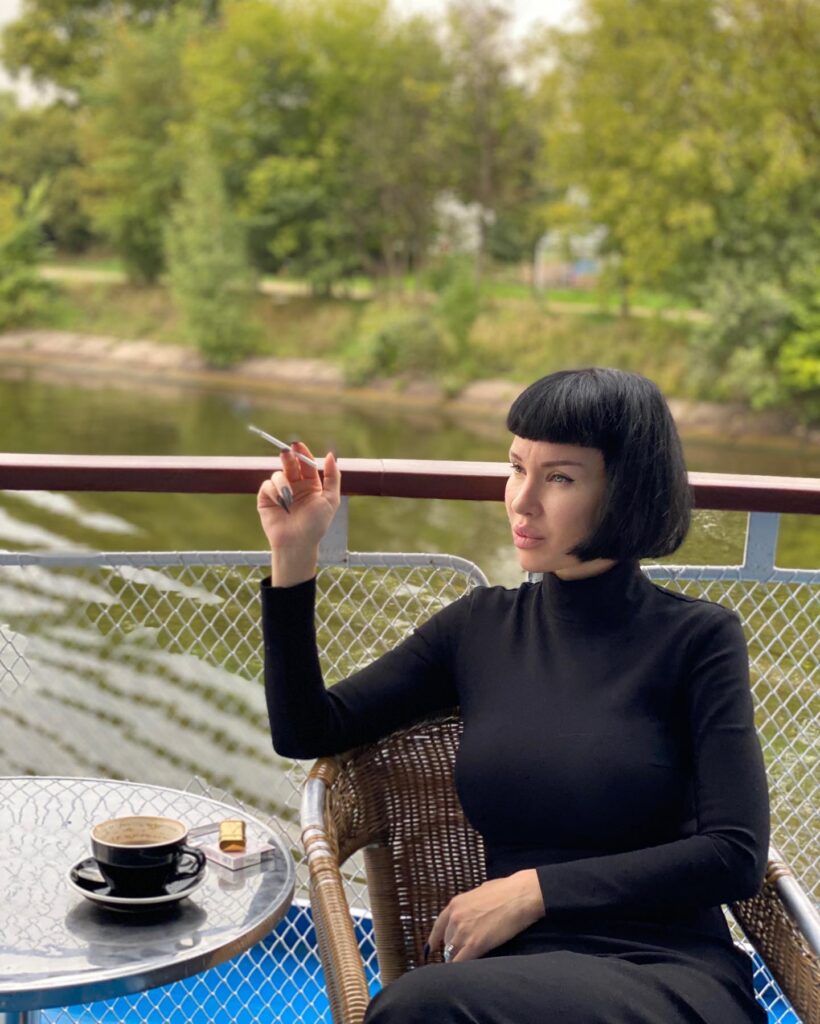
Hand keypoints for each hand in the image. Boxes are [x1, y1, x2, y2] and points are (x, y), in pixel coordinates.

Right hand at [256, 441, 340, 550]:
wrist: (297, 542)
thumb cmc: (316, 524)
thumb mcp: (330, 499)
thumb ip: (332, 476)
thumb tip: (331, 455)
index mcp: (311, 485)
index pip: (306, 464)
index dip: (302, 453)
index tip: (298, 445)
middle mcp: (295, 486)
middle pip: (290, 464)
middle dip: (288, 457)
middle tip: (286, 451)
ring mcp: (280, 492)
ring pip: (278, 475)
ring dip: (283, 483)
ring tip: (288, 497)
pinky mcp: (266, 499)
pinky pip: (267, 485)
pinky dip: (274, 492)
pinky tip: (281, 503)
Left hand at [426, 869, 544, 963]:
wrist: (520, 895)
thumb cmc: (506, 890)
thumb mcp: (480, 892)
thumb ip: (471, 905)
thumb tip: (472, 911)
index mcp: (455, 904)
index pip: (438, 926)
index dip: (434, 939)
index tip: (431, 948)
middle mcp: (455, 918)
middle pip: (447, 942)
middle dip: (452, 950)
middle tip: (460, 956)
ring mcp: (463, 932)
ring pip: (452, 954)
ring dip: (458, 960)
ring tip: (465, 966)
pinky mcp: (475, 945)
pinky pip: (461, 962)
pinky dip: (462, 969)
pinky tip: (466, 973)